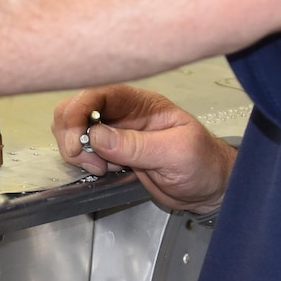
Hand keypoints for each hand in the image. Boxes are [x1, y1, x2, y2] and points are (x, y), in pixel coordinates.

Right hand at [54, 84, 235, 213]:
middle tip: (89, 160)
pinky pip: (81, 150)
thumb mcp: (177, 152)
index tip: (77, 140)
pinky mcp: (109, 153)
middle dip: (71, 133)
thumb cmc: (204, 163)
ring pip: (72, 129)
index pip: (98, 93)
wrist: (209, 188)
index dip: (79, 111)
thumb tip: (96, 136)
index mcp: (140, 103)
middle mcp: (122, 113)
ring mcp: (113, 133)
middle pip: (76, 108)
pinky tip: (104, 171)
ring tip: (100, 168)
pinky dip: (82, 162)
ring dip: (77, 150)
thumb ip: (136, 145)